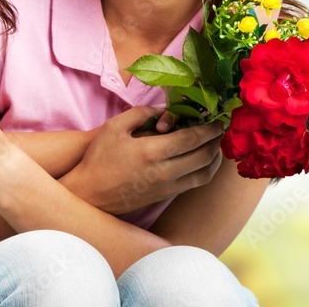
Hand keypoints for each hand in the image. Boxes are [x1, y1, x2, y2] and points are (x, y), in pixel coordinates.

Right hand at [62, 106, 224, 214]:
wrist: (88, 194)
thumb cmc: (98, 158)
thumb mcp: (115, 127)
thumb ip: (141, 113)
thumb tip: (164, 110)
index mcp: (152, 152)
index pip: (192, 139)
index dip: (209, 129)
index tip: (218, 120)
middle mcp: (163, 173)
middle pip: (203, 157)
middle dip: (216, 142)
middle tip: (221, 131)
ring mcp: (165, 188)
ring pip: (203, 175)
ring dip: (214, 160)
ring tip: (217, 146)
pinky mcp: (163, 197)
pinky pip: (193, 185)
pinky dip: (204, 172)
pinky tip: (203, 161)